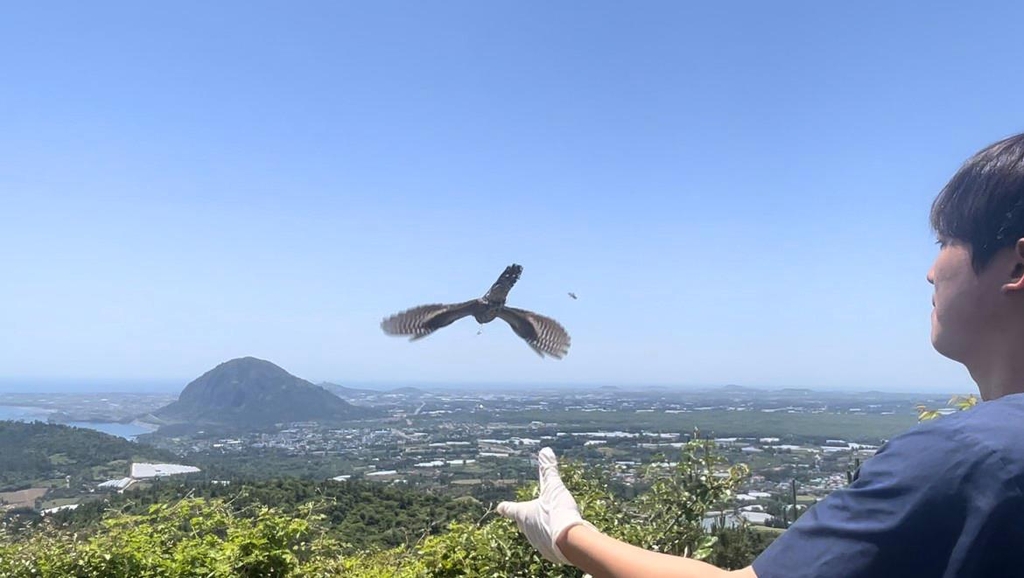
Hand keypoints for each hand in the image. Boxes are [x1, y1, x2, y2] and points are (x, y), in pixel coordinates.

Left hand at [496, 447, 595, 564]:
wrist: (570, 542)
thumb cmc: (557, 512)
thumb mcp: (554, 487)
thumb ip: (548, 470)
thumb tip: (545, 450)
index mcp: (523, 514)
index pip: (510, 509)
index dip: (505, 507)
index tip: (500, 507)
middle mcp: (527, 530)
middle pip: (523, 523)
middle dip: (526, 518)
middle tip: (529, 514)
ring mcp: (537, 543)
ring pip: (536, 535)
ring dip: (542, 529)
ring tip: (551, 524)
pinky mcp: (550, 554)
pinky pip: (549, 545)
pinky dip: (553, 540)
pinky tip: (561, 537)